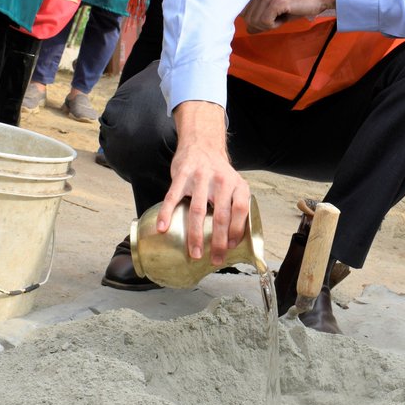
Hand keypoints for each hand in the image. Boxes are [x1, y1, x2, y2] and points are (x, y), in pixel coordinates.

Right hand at [158, 100, 250, 263]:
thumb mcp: (234, 185)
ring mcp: (200, 177)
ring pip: (197, 211)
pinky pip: (173, 197)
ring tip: (194, 253)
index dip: (237, 230)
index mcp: (238, 184)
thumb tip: (234, 239)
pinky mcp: (182, 175)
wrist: (202, 145)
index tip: (231, 247)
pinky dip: (167, 214)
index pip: (241, 210)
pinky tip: (164, 228)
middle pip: (220, 215)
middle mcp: (221, 180)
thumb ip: (235, 206)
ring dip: (195, 235)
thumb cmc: (218, 173)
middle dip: (218, 241)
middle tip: (215, 259)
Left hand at [241, 0, 336, 33]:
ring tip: (282, 16)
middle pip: (247, 18)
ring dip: (269, 25)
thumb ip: (260, 17)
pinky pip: (265, 22)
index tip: (266, 20)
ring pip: (255, 21)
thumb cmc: (300, 2)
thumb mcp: (276, 9)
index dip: (252, 20)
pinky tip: (284, 17)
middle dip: (261, 25)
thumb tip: (248, 29)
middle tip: (277, 19)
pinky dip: (275, 25)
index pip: (242, 10)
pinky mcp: (276, 0)